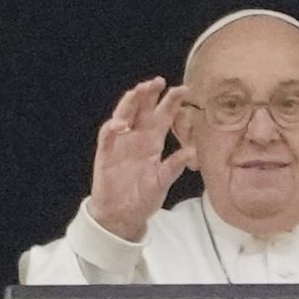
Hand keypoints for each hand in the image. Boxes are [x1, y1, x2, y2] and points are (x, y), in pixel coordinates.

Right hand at [88, 77, 194, 240]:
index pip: (164, 115)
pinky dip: (112, 127)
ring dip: (130, 102)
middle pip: (142, 108)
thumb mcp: (162, 182)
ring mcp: (120, 143)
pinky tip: (120, 123)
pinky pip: (107, 136)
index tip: (184, 89)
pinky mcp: (105, 153)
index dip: (172, 101)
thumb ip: (174, 166)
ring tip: (139, 91)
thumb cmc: (143, 198)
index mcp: (153, 141)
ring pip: (124, 114)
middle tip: (158, 81)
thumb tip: (193, 151)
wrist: (122, 216)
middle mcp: (137, 137)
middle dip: (149, 93)